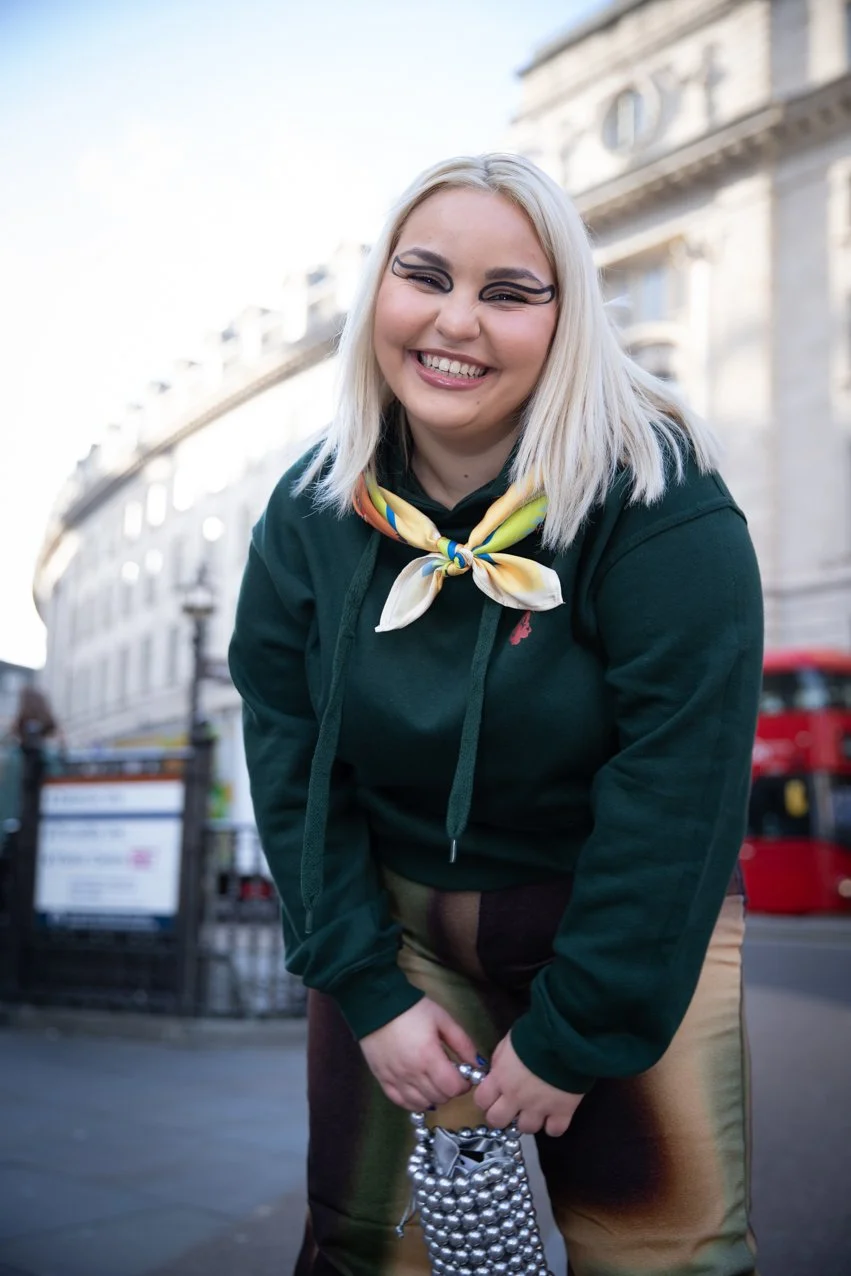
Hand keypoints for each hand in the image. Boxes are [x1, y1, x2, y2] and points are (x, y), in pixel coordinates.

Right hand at [360, 997, 479, 1110]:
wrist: (377, 1004)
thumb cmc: (413, 1010)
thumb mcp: (443, 1019)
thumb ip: (463, 1043)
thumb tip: (477, 1064)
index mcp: (429, 1057)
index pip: (453, 1088)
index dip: (463, 1085)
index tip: (464, 1076)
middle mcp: (412, 1073)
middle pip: (439, 1097)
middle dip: (450, 1089)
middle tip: (449, 1076)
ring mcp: (396, 1078)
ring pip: (422, 1104)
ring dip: (433, 1097)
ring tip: (434, 1083)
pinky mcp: (383, 1080)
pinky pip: (401, 1102)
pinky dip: (414, 1102)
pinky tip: (420, 1093)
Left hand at [474, 1034, 583, 1136]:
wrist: (566, 1037)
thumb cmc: (534, 1034)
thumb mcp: (508, 1043)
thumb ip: (499, 1062)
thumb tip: (496, 1074)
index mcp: (500, 1078)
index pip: (481, 1101)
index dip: (486, 1099)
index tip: (494, 1095)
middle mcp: (515, 1097)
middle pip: (497, 1121)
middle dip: (502, 1115)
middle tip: (511, 1107)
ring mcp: (538, 1107)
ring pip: (526, 1129)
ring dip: (529, 1120)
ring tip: (535, 1109)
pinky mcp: (562, 1112)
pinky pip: (554, 1131)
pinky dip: (553, 1125)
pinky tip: (554, 1115)